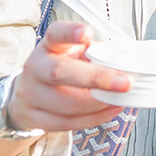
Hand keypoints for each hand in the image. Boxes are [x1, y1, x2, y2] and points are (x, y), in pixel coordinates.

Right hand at [4, 23, 128, 132]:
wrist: (31, 93)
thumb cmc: (64, 68)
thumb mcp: (77, 53)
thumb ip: (96, 54)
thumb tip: (124, 65)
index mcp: (50, 46)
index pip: (56, 34)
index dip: (70, 33)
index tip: (85, 33)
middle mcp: (36, 67)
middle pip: (59, 72)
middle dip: (96, 78)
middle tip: (125, 83)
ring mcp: (30, 94)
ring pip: (65, 104)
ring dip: (99, 104)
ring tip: (120, 99)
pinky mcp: (34, 117)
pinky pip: (66, 123)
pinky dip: (93, 118)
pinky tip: (109, 110)